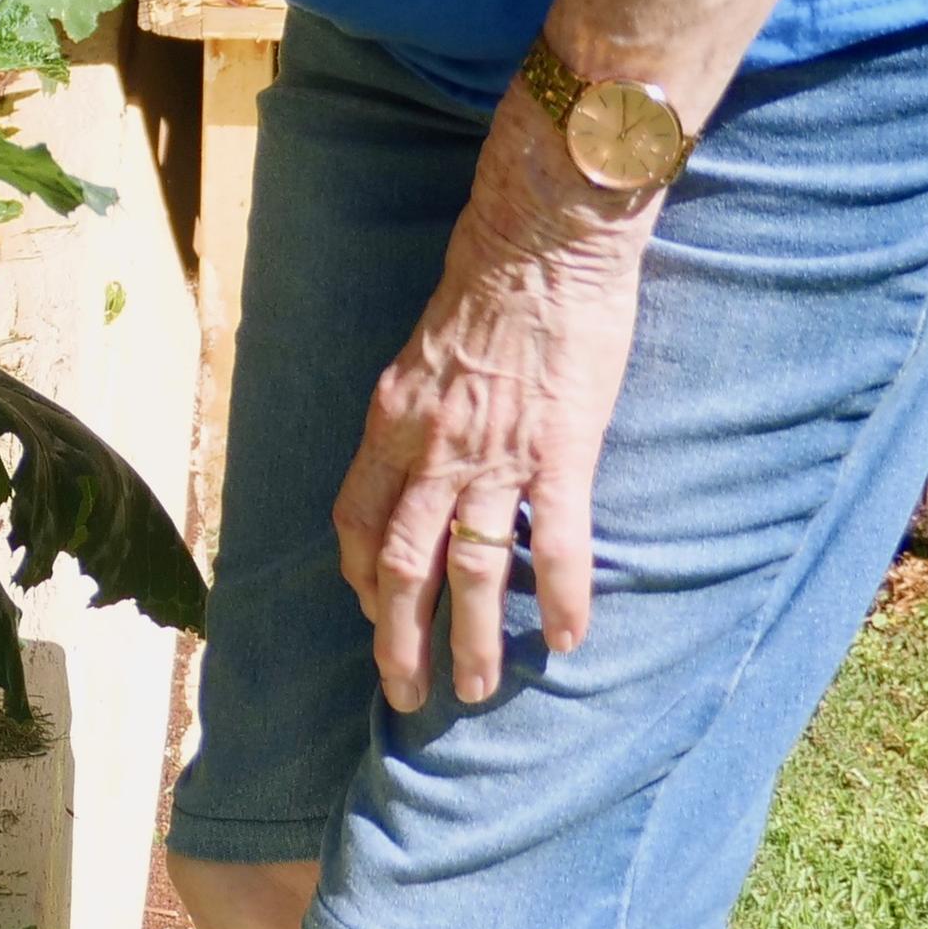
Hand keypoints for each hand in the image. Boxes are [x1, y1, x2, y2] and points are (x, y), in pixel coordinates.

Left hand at [330, 93, 659, 710]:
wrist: (542, 234)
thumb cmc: (489, 276)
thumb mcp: (426, 345)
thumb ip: (423, 403)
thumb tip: (426, 440)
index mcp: (393, 418)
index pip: (355, 517)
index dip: (357, 574)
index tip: (367, 609)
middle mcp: (431, 447)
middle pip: (400, 565)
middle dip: (398, 639)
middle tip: (406, 694)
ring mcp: (494, 454)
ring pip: (472, 570)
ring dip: (473, 640)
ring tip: (478, 692)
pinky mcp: (558, 452)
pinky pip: (556, 544)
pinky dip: (563, 599)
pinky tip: (572, 641)